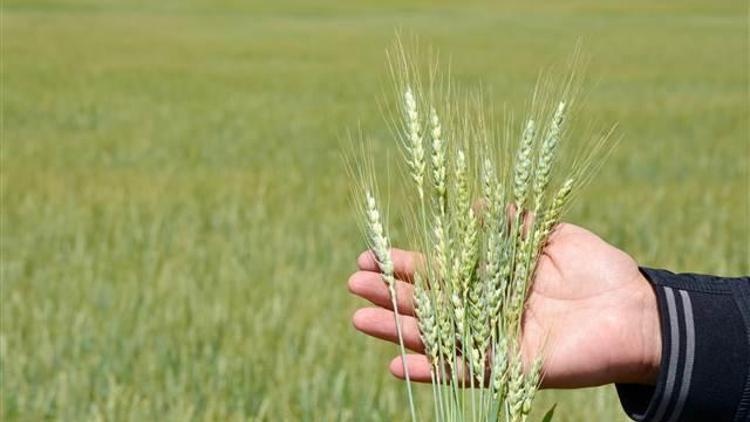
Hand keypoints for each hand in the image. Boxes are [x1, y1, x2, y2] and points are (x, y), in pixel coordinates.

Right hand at [348, 222, 660, 387]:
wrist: (636, 310)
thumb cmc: (597, 268)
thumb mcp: (550, 233)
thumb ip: (511, 223)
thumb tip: (472, 203)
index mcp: (492, 277)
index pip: (438, 270)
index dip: (404, 263)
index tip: (371, 255)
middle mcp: (485, 309)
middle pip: (427, 303)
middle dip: (389, 293)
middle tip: (353, 283)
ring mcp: (492, 338)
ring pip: (434, 336)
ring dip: (395, 329)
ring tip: (358, 318)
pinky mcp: (507, 366)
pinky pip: (461, 369)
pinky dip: (429, 368)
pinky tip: (396, 362)